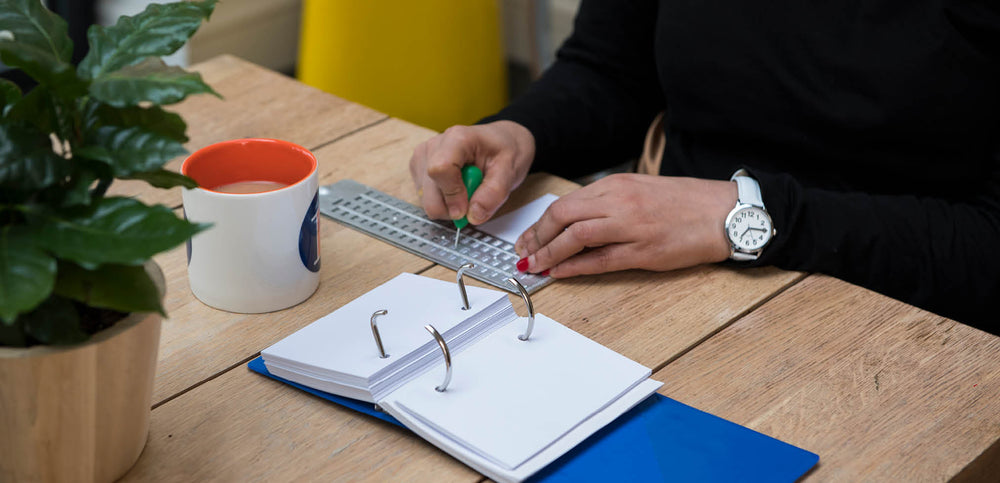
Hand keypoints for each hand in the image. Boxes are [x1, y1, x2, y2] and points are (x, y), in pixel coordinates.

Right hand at [409, 121, 534, 224]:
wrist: (500, 142)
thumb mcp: (510, 170)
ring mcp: (423, 157)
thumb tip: (474, 215)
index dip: (452, 196)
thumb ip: (494, 193)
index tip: (468, 208)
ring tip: (468, 188)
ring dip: (449, 204)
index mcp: (457, 139)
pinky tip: (457, 187)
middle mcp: (434, 145)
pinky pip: (425, 199)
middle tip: (475, 198)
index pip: (440, 170)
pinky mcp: (418, 169)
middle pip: (429, 193)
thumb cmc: (504, 151)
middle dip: (452, 207)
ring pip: (426, 200)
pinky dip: (443, 201)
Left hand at [514, 173, 737, 276]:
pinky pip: (600, 260)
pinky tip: (560, 272)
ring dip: (549, 253)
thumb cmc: (685, 202)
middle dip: (537, 237)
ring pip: (576, 236)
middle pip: (563, 216)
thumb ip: (609, 204)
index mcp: (617, 185)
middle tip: (524, 253)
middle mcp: (620, 202)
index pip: (566, 203)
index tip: (529, 237)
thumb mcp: (640, 191)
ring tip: (535, 266)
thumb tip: (576, 223)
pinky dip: (575, 267)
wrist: (724, 213)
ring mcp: (631, 226)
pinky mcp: (644, 251)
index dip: (541, 223)